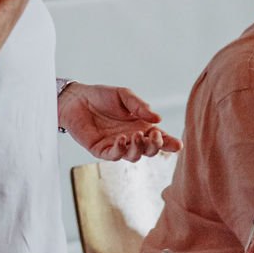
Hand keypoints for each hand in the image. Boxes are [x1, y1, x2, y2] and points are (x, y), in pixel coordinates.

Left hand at [57, 82, 181, 160]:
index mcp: (140, 126)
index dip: (169, 143)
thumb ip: (140, 106)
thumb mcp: (124, 96)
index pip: (159, 138)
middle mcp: (131, 138)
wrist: (76, 98)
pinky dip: (121, 150)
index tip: (177, 145)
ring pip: (134, 156)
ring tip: (136, 135)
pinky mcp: (101, 150)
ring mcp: (117, 146)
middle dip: (155, 146)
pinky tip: (122, 139)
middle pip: (149, 151)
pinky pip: (114, 155)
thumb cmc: (101, 96)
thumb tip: (158, 119)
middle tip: (155, 136)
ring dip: (138, 148)